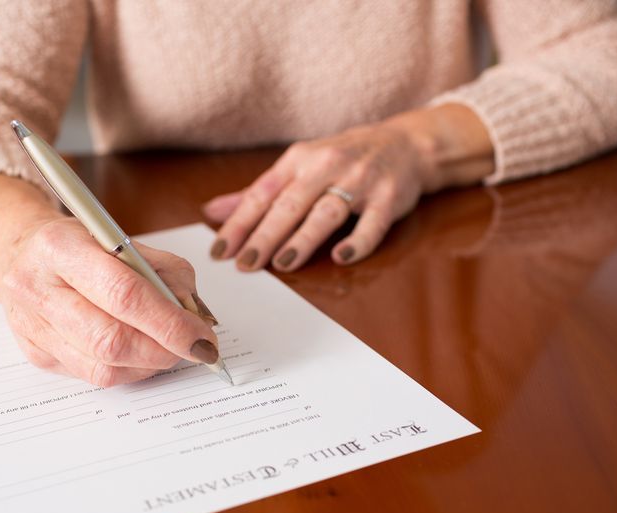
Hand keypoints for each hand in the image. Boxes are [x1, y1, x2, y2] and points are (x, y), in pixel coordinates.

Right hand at [0, 217, 220, 386]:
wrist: (19, 253)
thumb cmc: (78, 245)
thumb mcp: (120, 238)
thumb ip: (164, 271)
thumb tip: (197, 316)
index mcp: (60, 248)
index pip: (123, 293)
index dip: (170, 322)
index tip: (202, 335)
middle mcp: (37, 289)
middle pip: (110, 340)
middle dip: (164, 350)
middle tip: (194, 348)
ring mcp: (32, 327)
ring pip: (102, 367)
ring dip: (149, 364)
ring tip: (169, 349)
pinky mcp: (36, 355)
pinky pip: (93, 376)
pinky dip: (129, 370)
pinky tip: (141, 354)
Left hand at [204, 118, 433, 271]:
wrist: (405, 144)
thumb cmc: (342, 160)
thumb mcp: (298, 167)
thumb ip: (257, 193)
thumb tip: (211, 212)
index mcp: (299, 160)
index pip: (262, 193)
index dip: (239, 223)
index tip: (219, 251)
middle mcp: (327, 166)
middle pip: (290, 204)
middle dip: (265, 235)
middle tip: (244, 264)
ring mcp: (360, 181)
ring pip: (327, 212)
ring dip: (303, 238)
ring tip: (282, 263)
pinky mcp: (389, 198)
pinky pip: (372, 223)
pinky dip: (358, 241)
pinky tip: (339, 257)